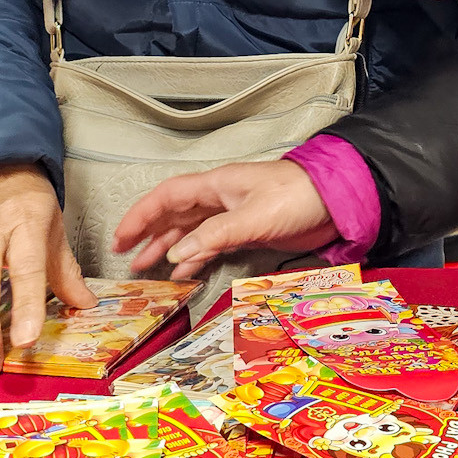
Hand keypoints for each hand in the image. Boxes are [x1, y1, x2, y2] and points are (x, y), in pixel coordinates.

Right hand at [113, 161, 336, 278]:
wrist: (336, 201)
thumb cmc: (297, 197)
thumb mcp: (253, 217)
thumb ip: (214, 236)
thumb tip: (176, 255)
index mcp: (217, 185)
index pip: (167, 196)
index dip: (141, 215)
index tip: (121, 237)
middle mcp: (220, 197)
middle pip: (174, 214)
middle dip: (148, 234)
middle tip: (126, 256)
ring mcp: (233, 213)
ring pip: (190, 230)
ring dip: (168, 248)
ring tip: (145, 269)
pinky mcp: (247, 229)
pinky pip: (210, 242)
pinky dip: (195, 257)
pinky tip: (184, 272)